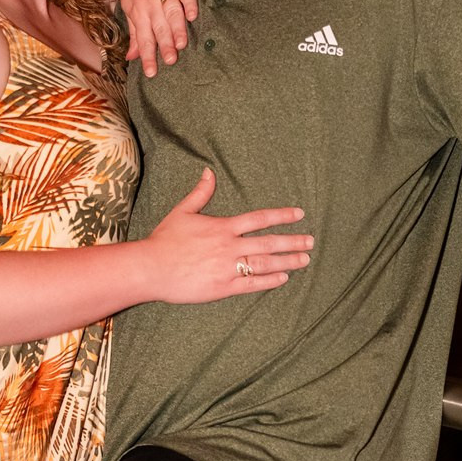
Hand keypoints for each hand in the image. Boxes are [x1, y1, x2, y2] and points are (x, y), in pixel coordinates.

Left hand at [119, 0, 197, 77]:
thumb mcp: (130, 2)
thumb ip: (135, 30)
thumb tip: (132, 57)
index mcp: (136, 8)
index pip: (142, 36)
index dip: (147, 55)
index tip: (152, 73)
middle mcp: (149, 0)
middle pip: (157, 26)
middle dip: (163, 44)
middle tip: (171, 61)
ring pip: (170, 11)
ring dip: (176, 27)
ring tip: (182, 44)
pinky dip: (189, 3)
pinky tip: (193, 16)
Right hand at [145, 168, 312, 302]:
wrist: (151, 268)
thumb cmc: (165, 240)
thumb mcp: (182, 212)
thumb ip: (200, 193)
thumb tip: (210, 172)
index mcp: (223, 227)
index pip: (259, 219)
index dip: (281, 216)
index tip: (299, 214)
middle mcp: (229, 247)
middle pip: (268, 243)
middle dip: (292, 241)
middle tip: (311, 241)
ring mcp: (228, 268)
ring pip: (264, 263)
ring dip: (287, 262)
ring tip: (304, 260)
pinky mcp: (222, 288)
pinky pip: (251, 284)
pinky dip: (269, 281)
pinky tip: (283, 278)